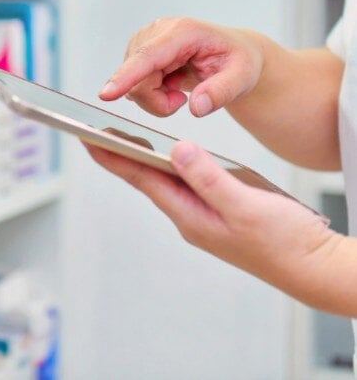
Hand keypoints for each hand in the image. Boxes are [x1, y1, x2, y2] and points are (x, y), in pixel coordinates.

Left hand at [84, 140, 342, 309]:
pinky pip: (185, 184)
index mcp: (189, 215)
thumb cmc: (284, 242)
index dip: (113, 156)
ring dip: (142, 160)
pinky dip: (170, 167)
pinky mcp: (217, 213)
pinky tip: (169, 158)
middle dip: (119, 155)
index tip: (87, 138)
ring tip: (120, 139)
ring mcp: (203, 216)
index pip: (141, 178)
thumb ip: (208, 177)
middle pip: (146, 179)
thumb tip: (176, 150)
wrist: (314, 267)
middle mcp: (190, 216)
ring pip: (164, 182)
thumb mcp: (244, 205)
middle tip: (93, 132)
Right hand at [98, 18, 263, 116]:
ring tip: (180, 89)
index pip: (148, 56)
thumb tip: (196, 108)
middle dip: (158, 101)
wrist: (233, 53)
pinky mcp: (139, 52)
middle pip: (138, 79)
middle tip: (184, 102)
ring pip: (133, 85)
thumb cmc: (238, 61)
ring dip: (155, 98)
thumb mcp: (242, 77)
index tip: (106, 94)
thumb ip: (221, 92)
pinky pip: (133, 84)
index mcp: (183, 32)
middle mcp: (158, 31)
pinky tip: (169, 84)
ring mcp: (145, 41)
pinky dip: (151, 94)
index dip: (126, 76)